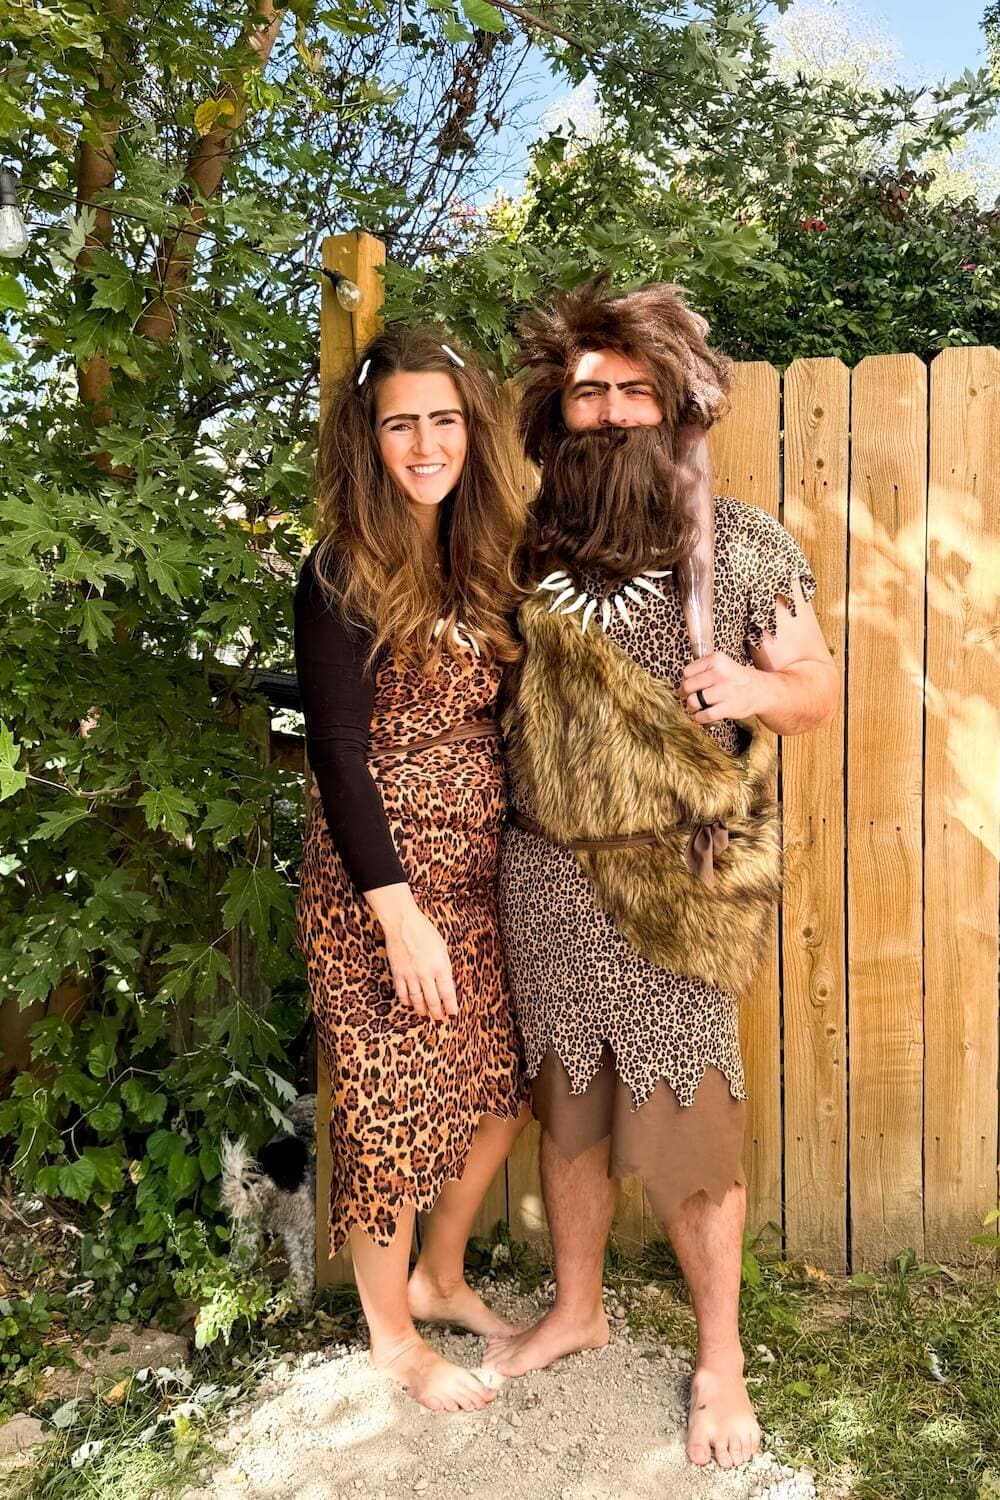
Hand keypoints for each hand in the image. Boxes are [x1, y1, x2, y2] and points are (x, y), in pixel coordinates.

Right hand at [382, 902, 457, 1022]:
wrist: (402, 923)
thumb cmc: (425, 932)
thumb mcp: (442, 948)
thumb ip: (445, 967)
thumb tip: (447, 985)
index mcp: (440, 966)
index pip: (448, 993)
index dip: (451, 1007)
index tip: (453, 1015)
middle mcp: (426, 973)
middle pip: (433, 1001)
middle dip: (438, 1013)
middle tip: (440, 1020)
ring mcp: (410, 975)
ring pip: (417, 1001)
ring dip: (422, 1011)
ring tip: (426, 1016)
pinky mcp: (397, 974)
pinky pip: (402, 994)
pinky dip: (407, 1001)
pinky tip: (411, 1003)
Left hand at [677, 652, 772, 724]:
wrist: (760, 691)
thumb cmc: (736, 679)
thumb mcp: (721, 665)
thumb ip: (701, 672)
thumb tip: (678, 688)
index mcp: (716, 660)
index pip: (687, 671)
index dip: (686, 680)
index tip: (692, 686)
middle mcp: (719, 674)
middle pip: (687, 686)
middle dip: (686, 694)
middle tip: (693, 697)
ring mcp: (724, 691)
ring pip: (693, 701)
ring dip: (692, 707)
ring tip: (698, 706)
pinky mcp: (728, 707)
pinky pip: (704, 715)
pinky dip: (699, 717)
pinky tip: (702, 715)